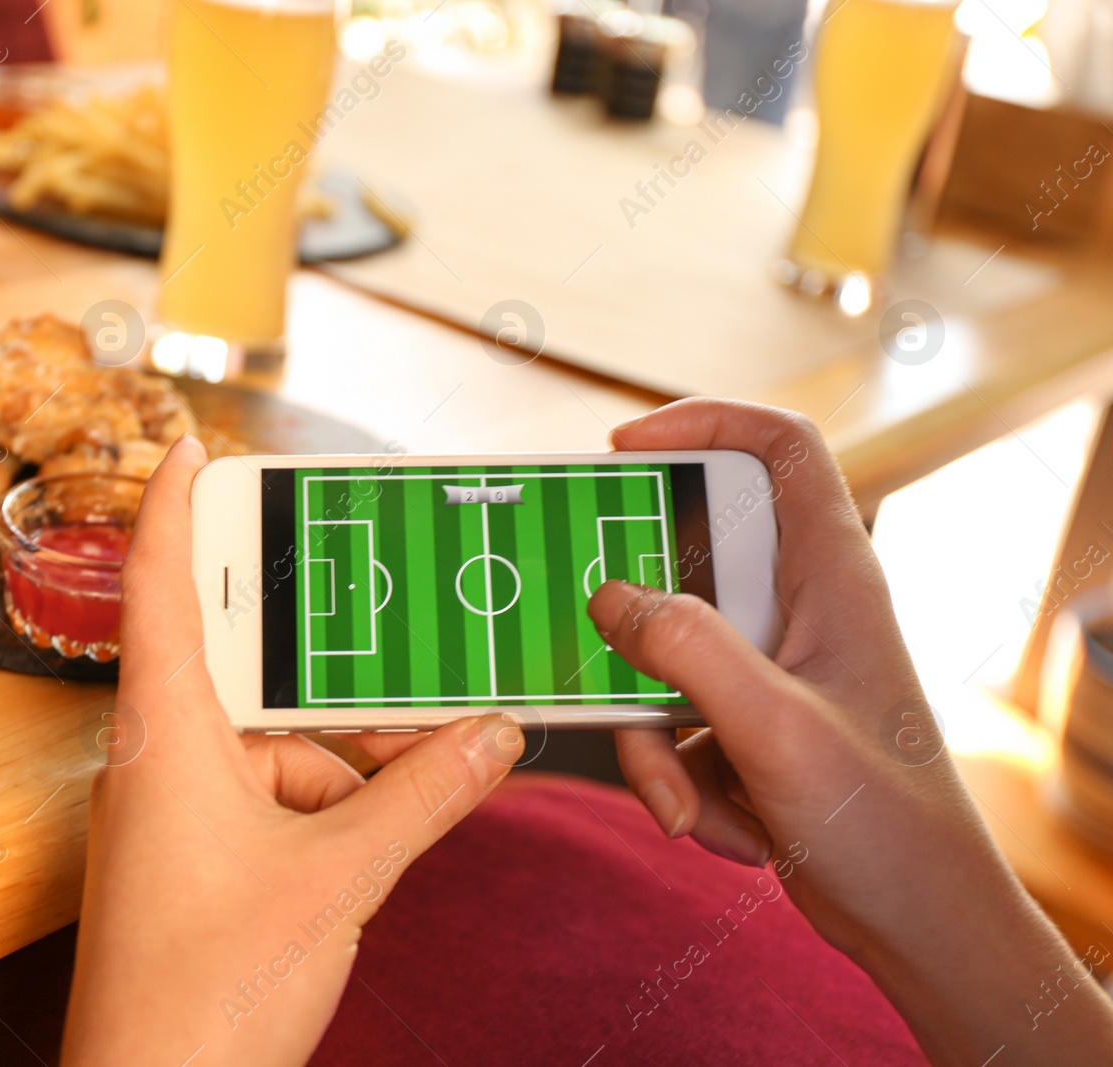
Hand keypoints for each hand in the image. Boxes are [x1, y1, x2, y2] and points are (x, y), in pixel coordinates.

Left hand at [60, 436, 522, 1066]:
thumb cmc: (209, 992)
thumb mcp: (340, 877)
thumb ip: (424, 796)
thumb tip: (493, 736)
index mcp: (165, 737)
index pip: (160, 589)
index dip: (171, 509)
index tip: (186, 446)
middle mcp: (158, 762)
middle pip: (247, 672)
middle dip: (334, 673)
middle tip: (400, 641)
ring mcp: (173, 815)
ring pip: (273, 745)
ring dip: (349, 758)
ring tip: (432, 769)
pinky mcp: (194, 862)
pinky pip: (271, 799)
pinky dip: (332, 806)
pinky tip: (391, 834)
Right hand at [590, 399, 1112, 1065]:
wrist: (921, 924)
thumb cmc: (885, 823)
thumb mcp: (776, 729)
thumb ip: (688, 651)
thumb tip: (610, 598)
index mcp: (832, 576)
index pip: (778, 449)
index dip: (704, 422)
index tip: (623, 448)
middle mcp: (798, 608)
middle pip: (688, 559)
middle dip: (637, 621)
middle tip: (599, 647)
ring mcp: (767, 667)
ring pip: (662, 655)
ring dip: (653, 736)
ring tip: (692, 804)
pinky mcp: (744, 722)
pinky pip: (668, 720)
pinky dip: (677, 777)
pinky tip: (724, 827)